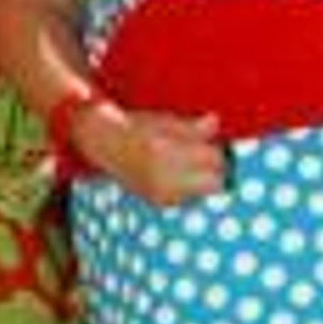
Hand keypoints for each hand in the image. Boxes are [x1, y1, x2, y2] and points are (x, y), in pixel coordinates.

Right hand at [92, 106, 228, 206]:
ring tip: (190, 165)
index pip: (213, 159)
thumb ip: (192, 127)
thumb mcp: (165, 121)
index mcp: (170, 152)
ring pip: (202, 193)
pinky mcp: (159, 202)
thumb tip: (215, 123)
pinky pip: (187, 198)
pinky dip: (189, 188)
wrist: (104, 145)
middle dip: (216, 170)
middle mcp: (167, 177)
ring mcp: (163, 193)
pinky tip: (178, 175)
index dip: (217, 150)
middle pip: (215, 183)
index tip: (215, 145)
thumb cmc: (136, 127)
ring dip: (203, 180)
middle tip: (208, 157)